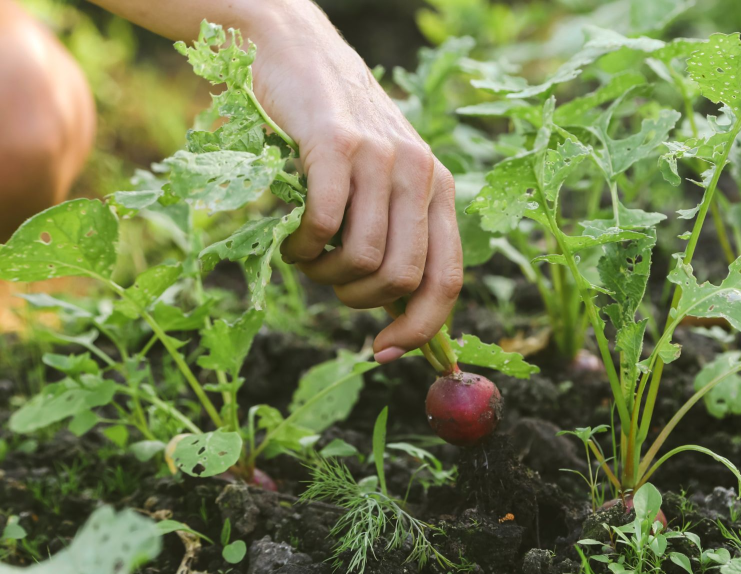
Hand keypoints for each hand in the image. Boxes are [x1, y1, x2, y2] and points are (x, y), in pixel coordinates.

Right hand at [246, 3, 461, 363]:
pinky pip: (324, 225)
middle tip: (331, 282)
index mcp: (440, 191)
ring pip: (361, 259)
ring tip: (306, 255)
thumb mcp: (383, 186)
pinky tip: (291, 239)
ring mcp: (381, 157)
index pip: (447, 280)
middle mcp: (421, 174)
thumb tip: (401, 320)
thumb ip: (397, 239)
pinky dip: (301, 248)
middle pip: (401, 278)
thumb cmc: (338, 138)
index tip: (385, 351)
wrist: (299, 54)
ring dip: (324, 275)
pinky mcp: (336, 144)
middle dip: (358, 300)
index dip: (420, 329)